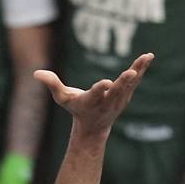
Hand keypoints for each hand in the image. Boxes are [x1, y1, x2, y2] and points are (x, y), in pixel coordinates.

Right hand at [34, 53, 153, 136]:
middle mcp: (107, 102)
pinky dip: (141, 69)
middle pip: (117, 91)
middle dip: (124, 82)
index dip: (100, 89)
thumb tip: (36, 73)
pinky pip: (135, 81)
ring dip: (138, 70)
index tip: (106, 83)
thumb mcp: (62, 99)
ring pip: (130, 84)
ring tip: (147, 56)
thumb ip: (52, 84)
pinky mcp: (126, 95)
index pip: (96, 94)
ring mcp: (119, 100)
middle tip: (131, 73)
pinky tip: (148, 57)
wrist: (94, 127)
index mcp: (91, 102)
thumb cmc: (76, 108)